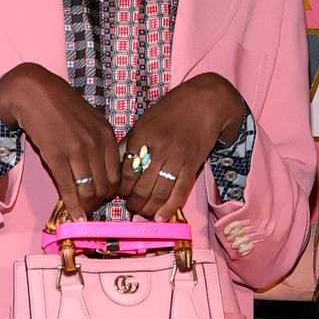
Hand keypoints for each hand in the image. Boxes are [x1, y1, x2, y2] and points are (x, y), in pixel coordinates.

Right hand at [0, 63, 120, 219]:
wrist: (34, 93)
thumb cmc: (61, 107)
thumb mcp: (90, 122)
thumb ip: (99, 144)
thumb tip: (102, 173)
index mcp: (107, 136)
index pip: (117, 175)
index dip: (110, 193)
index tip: (102, 200)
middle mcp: (95, 144)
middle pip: (105, 186)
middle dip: (98, 203)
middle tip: (90, 209)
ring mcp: (76, 151)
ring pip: (88, 191)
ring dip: (85, 207)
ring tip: (81, 213)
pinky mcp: (56, 156)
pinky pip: (68, 188)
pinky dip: (71, 205)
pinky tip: (72, 215)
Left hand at [118, 76, 246, 215]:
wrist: (205, 102)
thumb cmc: (171, 111)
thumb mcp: (144, 122)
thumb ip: (129, 144)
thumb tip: (114, 165)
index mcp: (141, 136)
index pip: (126, 172)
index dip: (121, 190)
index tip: (120, 195)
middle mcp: (158, 148)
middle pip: (141, 187)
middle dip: (134, 203)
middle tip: (132, 207)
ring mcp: (176, 158)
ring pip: (159, 193)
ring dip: (150, 208)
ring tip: (145, 212)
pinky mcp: (192, 165)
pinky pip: (179, 191)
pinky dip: (169, 207)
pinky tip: (161, 217)